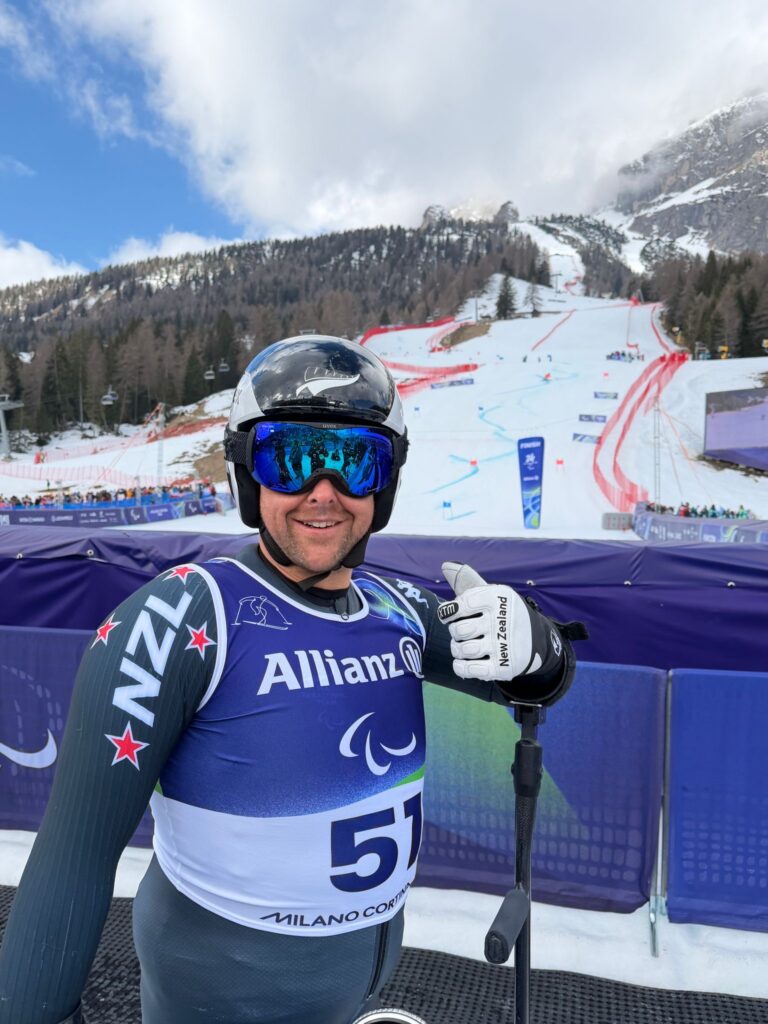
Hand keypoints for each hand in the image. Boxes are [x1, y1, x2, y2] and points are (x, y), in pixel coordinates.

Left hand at [437, 562, 546, 681]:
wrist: (535, 640)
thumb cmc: (502, 613)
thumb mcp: (490, 594)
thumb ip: (466, 581)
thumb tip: (445, 565)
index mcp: (497, 598)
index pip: (461, 605)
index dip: (449, 611)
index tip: (452, 614)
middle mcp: (501, 621)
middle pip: (459, 630)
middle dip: (455, 632)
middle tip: (462, 631)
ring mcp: (502, 646)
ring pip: (463, 650)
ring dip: (457, 649)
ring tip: (463, 646)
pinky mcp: (502, 668)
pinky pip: (470, 670)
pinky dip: (461, 666)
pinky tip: (464, 661)